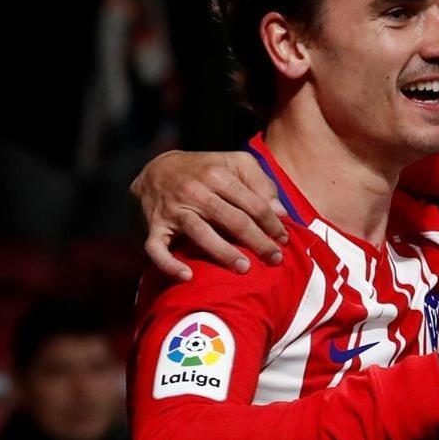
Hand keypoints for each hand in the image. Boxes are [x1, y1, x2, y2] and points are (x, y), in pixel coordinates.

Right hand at [130, 150, 290, 280]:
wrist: (157, 169)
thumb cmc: (206, 169)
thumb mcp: (236, 163)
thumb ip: (261, 184)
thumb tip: (280, 212)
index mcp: (218, 175)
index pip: (252, 203)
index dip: (271, 223)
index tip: (283, 240)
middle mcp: (196, 191)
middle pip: (231, 219)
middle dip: (256, 241)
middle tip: (274, 259)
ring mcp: (174, 210)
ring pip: (200, 232)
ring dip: (223, 252)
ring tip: (244, 268)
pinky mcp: (155, 226)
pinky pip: (157, 248)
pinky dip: (169, 263)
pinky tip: (187, 276)